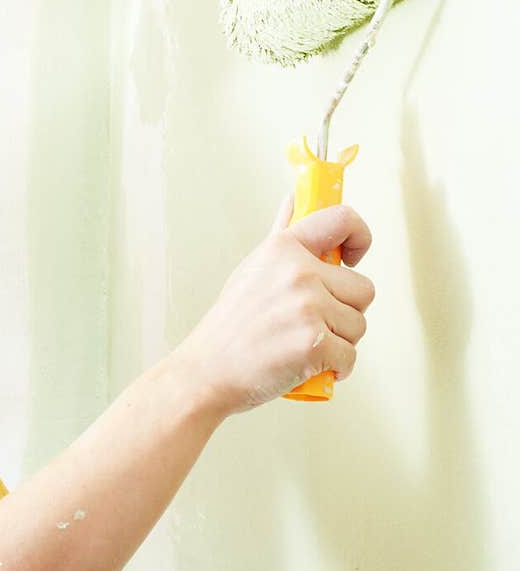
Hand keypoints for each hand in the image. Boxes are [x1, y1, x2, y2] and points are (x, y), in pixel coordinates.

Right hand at [170, 194, 375, 419]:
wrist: (208, 370)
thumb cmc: (231, 324)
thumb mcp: (253, 268)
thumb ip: (280, 233)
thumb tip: (293, 200)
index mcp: (284, 248)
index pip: (343, 219)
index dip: (360, 237)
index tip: (352, 257)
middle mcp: (298, 272)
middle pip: (363, 289)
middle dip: (346, 311)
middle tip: (313, 323)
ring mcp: (307, 308)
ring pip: (359, 325)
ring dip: (341, 342)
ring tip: (305, 345)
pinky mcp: (314, 345)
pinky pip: (350, 358)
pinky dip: (336, 369)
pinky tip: (309, 366)